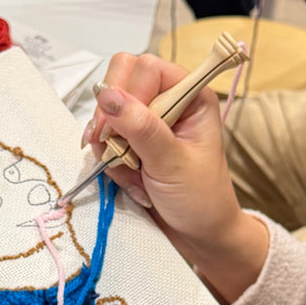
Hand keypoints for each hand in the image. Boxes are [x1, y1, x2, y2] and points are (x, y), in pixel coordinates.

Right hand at [80, 53, 268, 301]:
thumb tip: (107, 95)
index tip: (120, 127)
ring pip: (107, 110)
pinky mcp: (132, 142)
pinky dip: (108, 159)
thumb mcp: (172, 163)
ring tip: (129, 171)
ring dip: (109, 142)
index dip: (129, 93)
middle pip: (121, 79)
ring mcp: (148, 122)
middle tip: (110, 145)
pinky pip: (104, 137)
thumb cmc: (201, 199)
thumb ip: (141, 128)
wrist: (200, 236)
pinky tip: (128, 179)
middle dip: (111, 115)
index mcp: (191, 95)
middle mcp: (169, 101)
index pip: (147, 67)